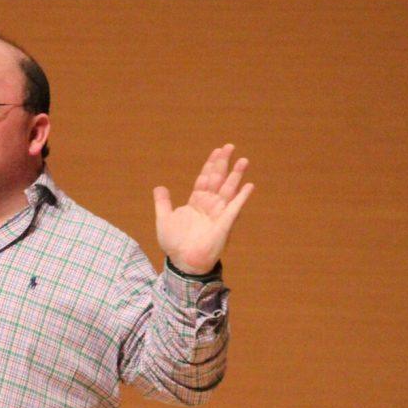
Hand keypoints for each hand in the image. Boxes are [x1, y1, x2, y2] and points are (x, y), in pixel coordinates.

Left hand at [153, 144, 254, 273]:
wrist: (183, 262)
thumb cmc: (175, 244)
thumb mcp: (164, 219)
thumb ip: (163, 203)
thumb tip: (159, 187)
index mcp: (196, 202)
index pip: (205, 178)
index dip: (210, 164)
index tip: (217, 151)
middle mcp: (209, 205)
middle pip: (218, 179)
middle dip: (223, 163)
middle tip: (230, 146)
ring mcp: (218, 213)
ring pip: (228, 190)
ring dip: (236, 175)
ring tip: (243, 160)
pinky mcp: (224, 224)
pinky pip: (234, 208)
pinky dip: (242, 197)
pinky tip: (249, 186)